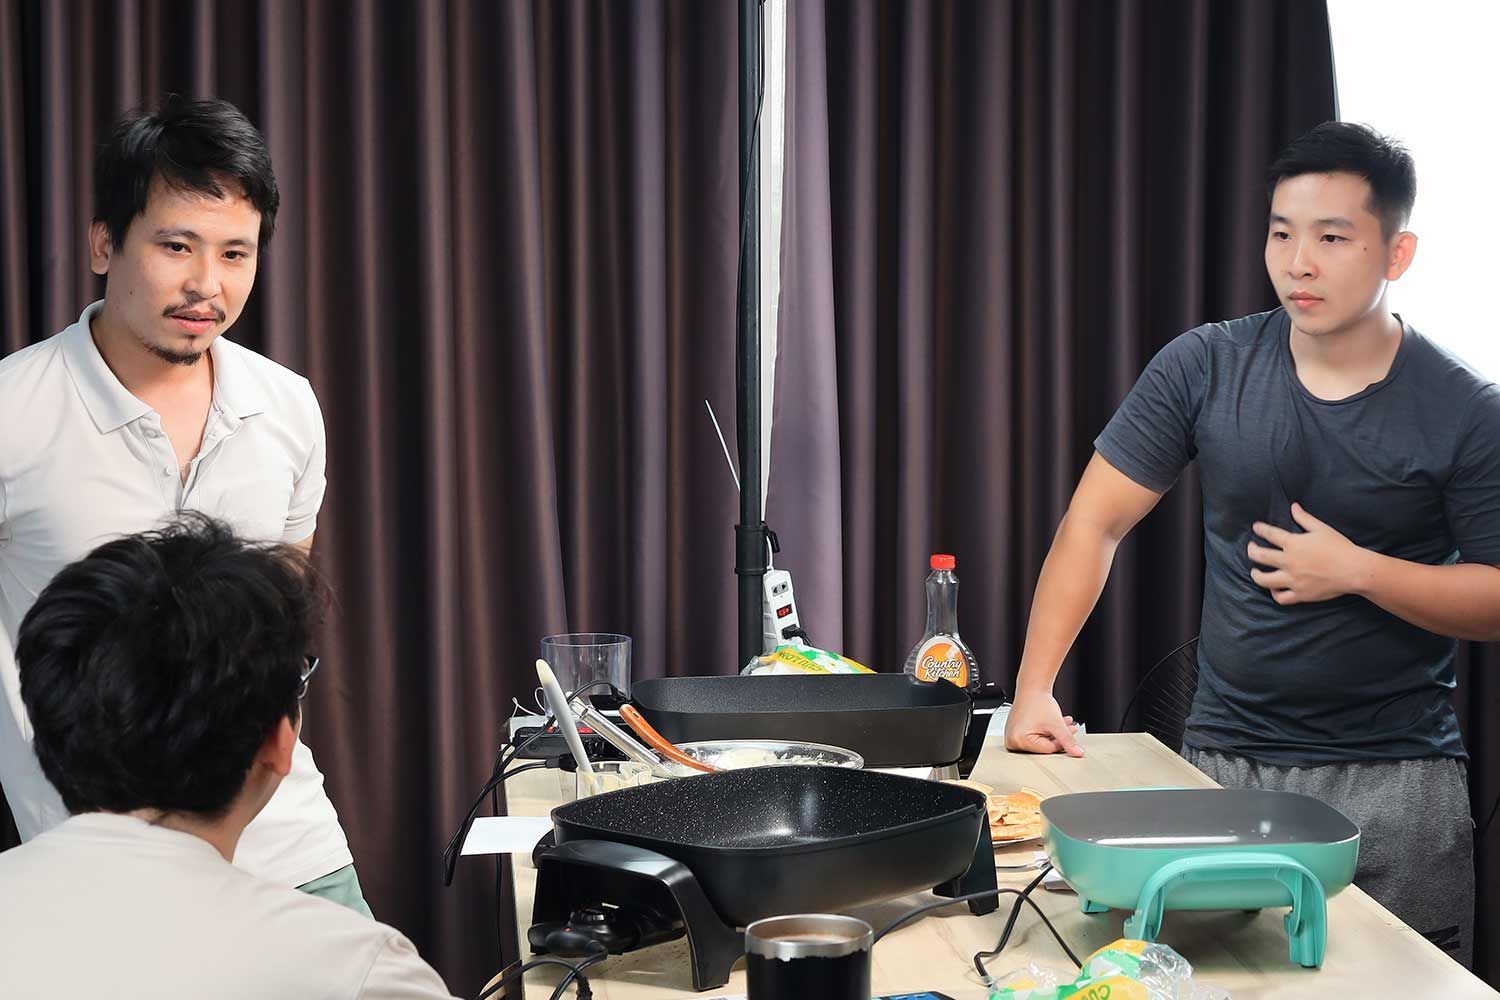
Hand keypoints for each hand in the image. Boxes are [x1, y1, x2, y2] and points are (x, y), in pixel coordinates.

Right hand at [1004, 689, 1082, 756]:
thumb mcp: (1056, 723)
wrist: (1031, 688)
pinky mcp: (1015, 733)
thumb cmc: (1038, 702)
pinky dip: (1044, 731)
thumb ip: (1068, 740)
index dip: (1061, 741)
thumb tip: (1077, 753)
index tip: (1068, 732)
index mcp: (1019, 741)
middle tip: (1068, 728)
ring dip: (1053, 734)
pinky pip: (1033, 737)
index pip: (1048, 750)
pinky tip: (1051, 724)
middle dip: (1058, 737)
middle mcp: (1013, 741)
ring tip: (1061, 723)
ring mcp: (1012, 737)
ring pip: (1040, 742)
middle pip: (1043, 746)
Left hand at [1248, 503, 1367, 604]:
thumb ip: (1304, 518)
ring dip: (1256, 575)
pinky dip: (1275, 594)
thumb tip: (1293, 506)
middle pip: (1259, 556)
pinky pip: (1281, 598)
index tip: (1256, 527)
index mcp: (1294, 544)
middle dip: (1251, 550)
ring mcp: (1293, 580)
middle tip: (1251, 548)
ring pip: (1264, 580)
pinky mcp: (1301, 594)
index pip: (1269, 534)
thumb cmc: (1340, 547)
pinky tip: (1274, 588)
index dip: (1260, 529)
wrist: (1355, 570)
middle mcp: (1289, 562)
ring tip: (1255, 571)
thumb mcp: (1322, 529)